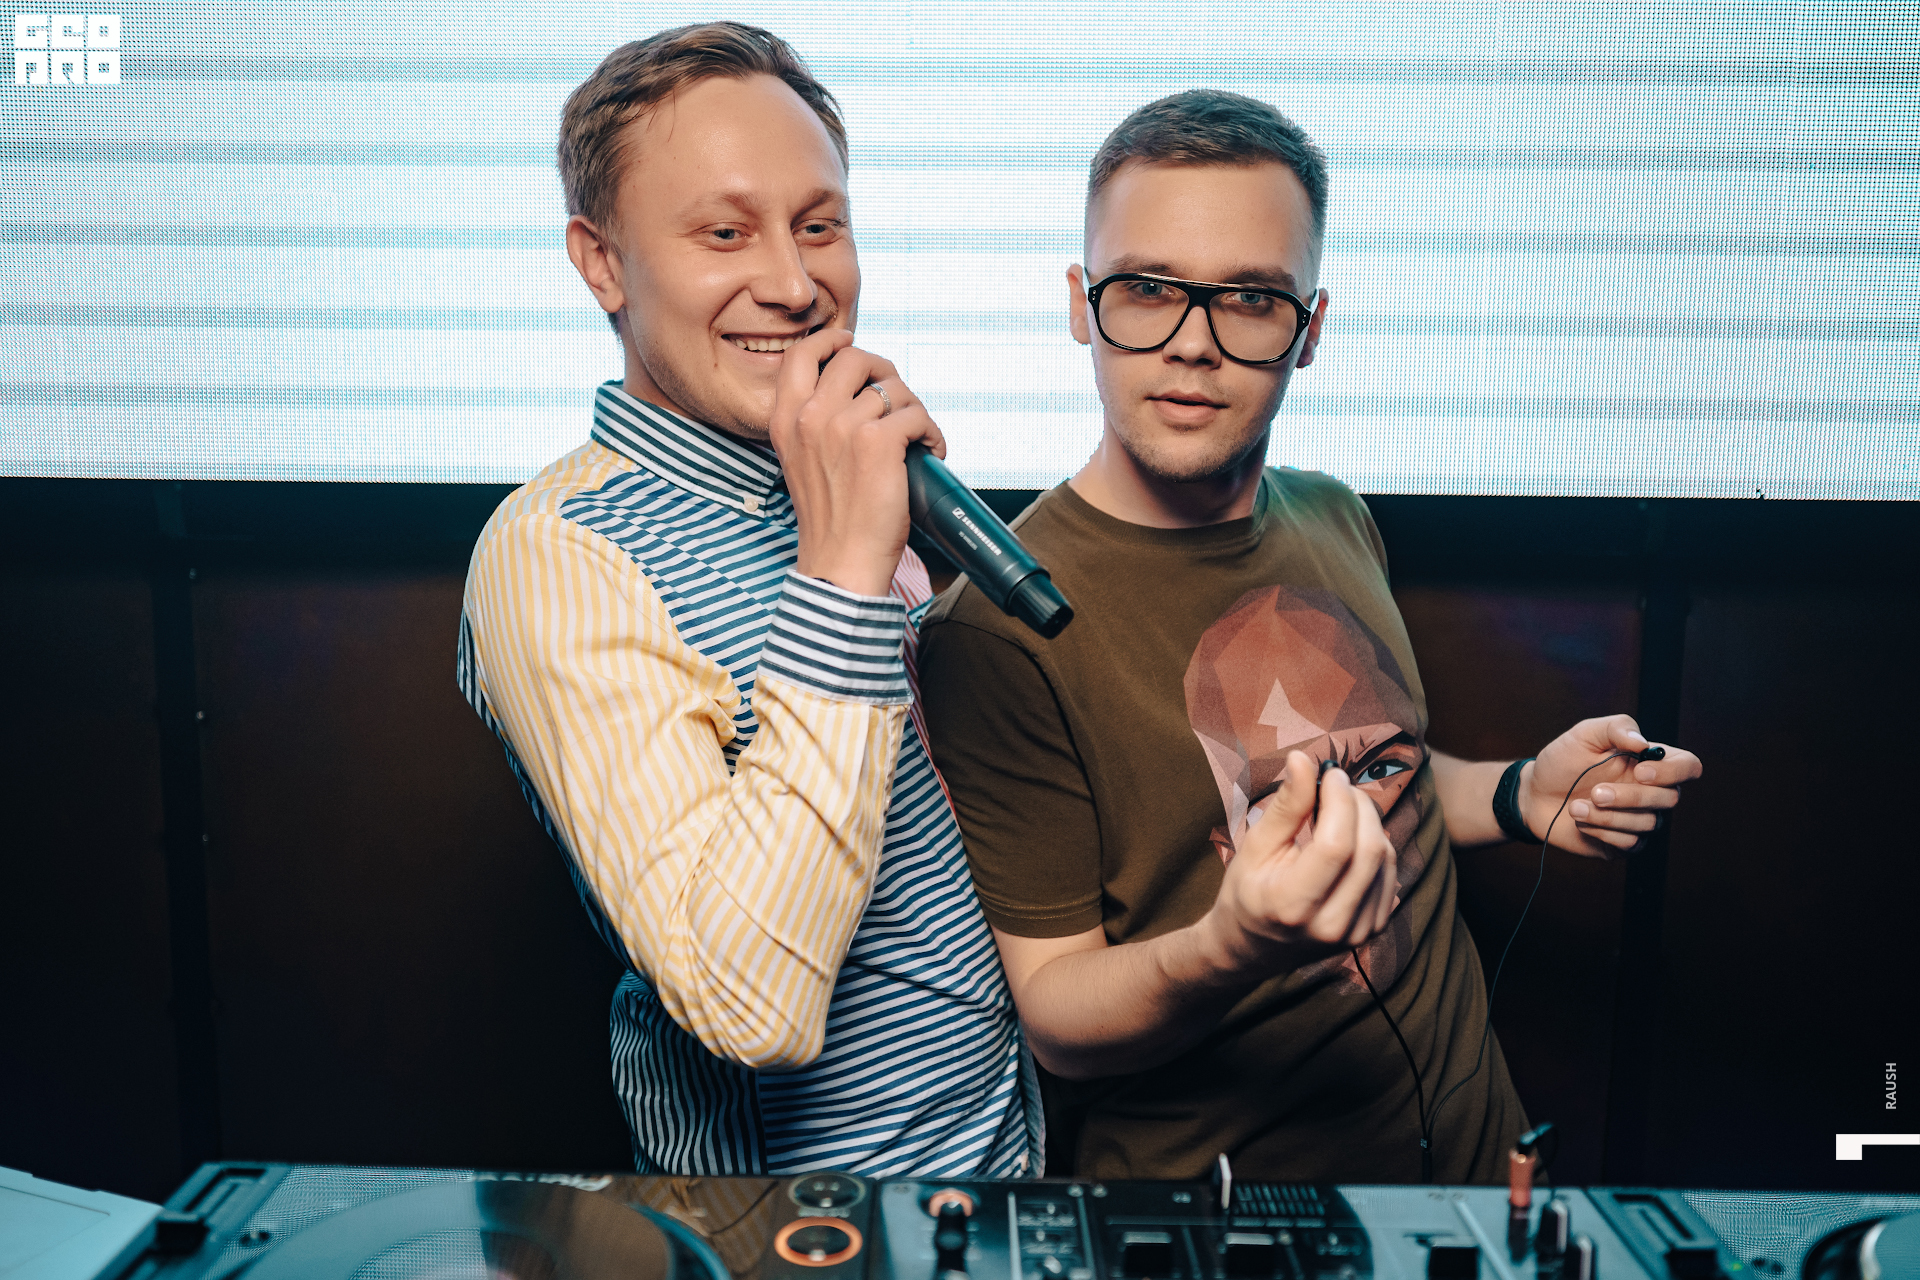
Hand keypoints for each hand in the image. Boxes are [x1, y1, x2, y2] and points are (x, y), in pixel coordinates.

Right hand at [770, 328, 946, 596]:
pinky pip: (917, 415)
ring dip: (914, 412)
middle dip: (884, 372)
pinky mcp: (878, 442)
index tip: (850, 344)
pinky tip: (930, 452)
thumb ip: (816, 421)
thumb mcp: (803, 460)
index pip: (803, 354)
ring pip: (894, 389)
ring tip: (917, 439)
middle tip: (898, 399)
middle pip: (855, 358)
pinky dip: (932, 433)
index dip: (831, 341)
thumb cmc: (830, 518)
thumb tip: (858, 391)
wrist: (840, 563)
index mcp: (785, 419)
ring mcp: (843, 426)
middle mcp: (810, 416)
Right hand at [1198, 750, 1399, 974]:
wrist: (1253, 949)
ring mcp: (1357, 933)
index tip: (1330, 773)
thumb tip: (1304, 759)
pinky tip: (1350, 837)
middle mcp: (1331, 926)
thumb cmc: (1247, 892)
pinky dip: (1374, 844)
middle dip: (1358, 804)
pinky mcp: (1374, 930)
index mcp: (1293, 906)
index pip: (1336, 845)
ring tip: (1340, 809)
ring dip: (1368, 822)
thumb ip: (1286, 806)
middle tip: (1338, 784)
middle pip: (1368, 850)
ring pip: (1385, 858)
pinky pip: (1390, 873)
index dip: (1340, 800)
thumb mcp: (1255, 847)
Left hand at [1522, 714, 1703, 856]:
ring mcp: (1640, 819)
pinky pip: (1630, 843)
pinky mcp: (1624, 843)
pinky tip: (1581, 821)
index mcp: (1650, 763)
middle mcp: (1652, 792)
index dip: (1673, 771)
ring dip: (1608, 815)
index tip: (1641, 771)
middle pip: (1670, 798)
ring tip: (1576, 806)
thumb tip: (1644, 743)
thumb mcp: (1584, 734)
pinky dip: (1602, 831)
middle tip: (1595, 792)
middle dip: (1630, 796)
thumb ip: (1616, 728)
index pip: (1688, 766)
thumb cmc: (1562, 761)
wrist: (1535, 795)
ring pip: (1647, 823)